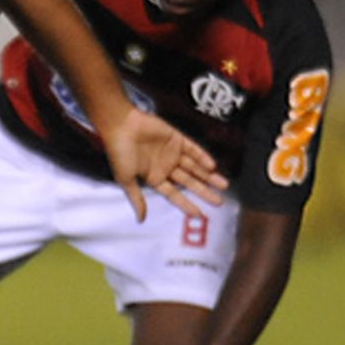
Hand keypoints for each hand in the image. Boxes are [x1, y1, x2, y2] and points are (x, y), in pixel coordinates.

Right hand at [99, 107, 227, 221]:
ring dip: (208, 176)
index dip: (187, 204)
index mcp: (154, 178)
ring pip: (195, 167)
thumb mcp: (126, 180)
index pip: (174, 194)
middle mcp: (165, 167)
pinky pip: (193, 150)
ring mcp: (172, 153)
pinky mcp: (177, 139)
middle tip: (220, 202)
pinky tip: (212, 166)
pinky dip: (202, 157)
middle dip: (204, 191)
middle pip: (189, 182)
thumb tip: (140, 219)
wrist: (121, 125)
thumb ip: (136, 199)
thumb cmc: (120, 153)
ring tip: (224, 185)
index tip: (200, 214)